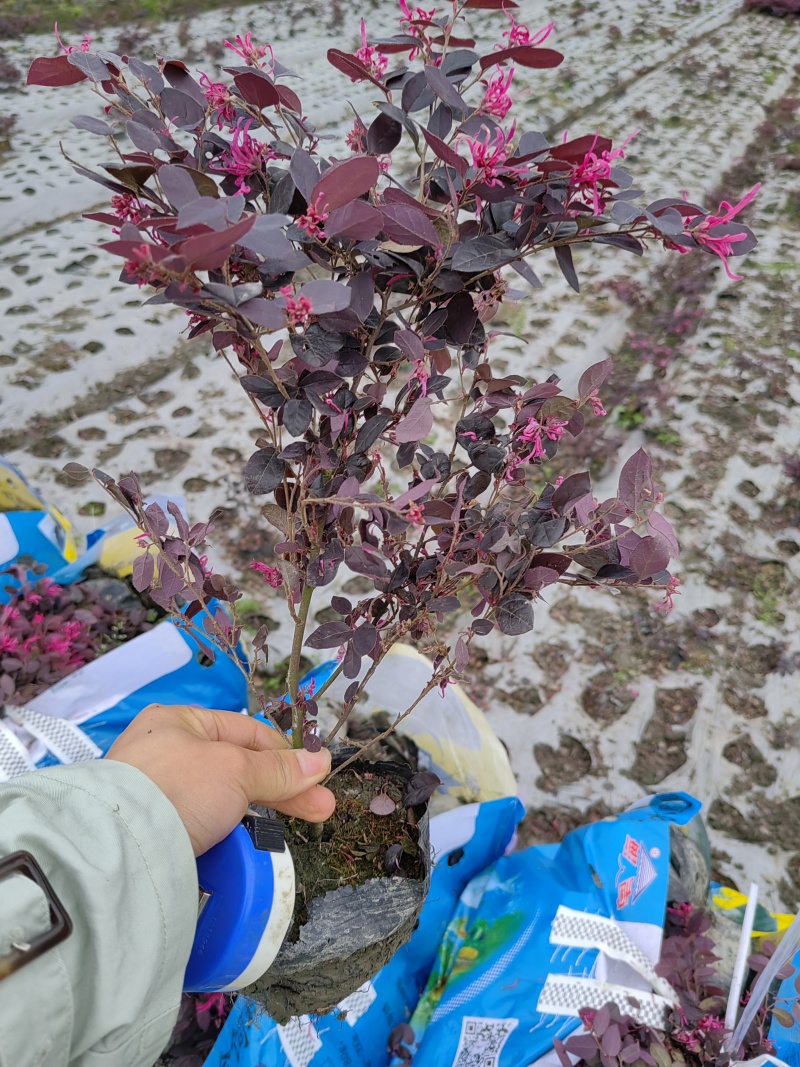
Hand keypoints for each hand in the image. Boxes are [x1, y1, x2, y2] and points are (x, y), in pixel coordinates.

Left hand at [106, 704, 333, 854]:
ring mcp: (158, 795)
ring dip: (251, 819)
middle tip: (319, 810)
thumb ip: (280, 769)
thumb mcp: (237, 771)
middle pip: (237, 770)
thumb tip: (321, 761)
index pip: (246, 732)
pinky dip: (222, 840)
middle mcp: (166, 754)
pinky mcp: (154, 832)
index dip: (285, 754)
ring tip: (277, 837)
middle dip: (281, 792)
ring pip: (220, 803)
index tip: (314, 776)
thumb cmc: (176, 788)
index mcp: (180, 723)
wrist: (122, 848)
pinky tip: (242, 851)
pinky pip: (200, 830)